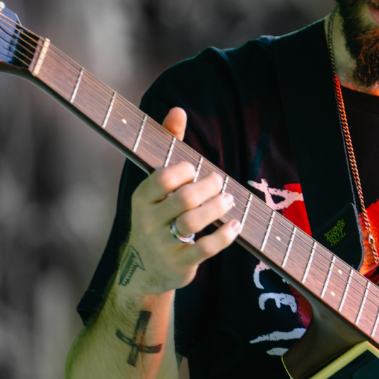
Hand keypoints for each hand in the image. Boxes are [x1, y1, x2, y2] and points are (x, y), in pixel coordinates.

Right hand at [119, 107, 241, 297]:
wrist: (146, 269)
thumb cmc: (158, 215)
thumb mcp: (157, 185)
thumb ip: (169, 146)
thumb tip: (178, 109)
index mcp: (142, 198)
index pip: (164, 177)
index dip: (185, 171)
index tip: (196, 171)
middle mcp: (148, 221)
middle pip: (183, 199)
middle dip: (208, 188)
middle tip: (221, 183)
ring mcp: (162, 244)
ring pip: (192, 223)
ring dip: (217, 209)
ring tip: (229, 200)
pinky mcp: (179, 264)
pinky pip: (205, 249)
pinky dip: (224, 236)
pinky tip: (236, 225)